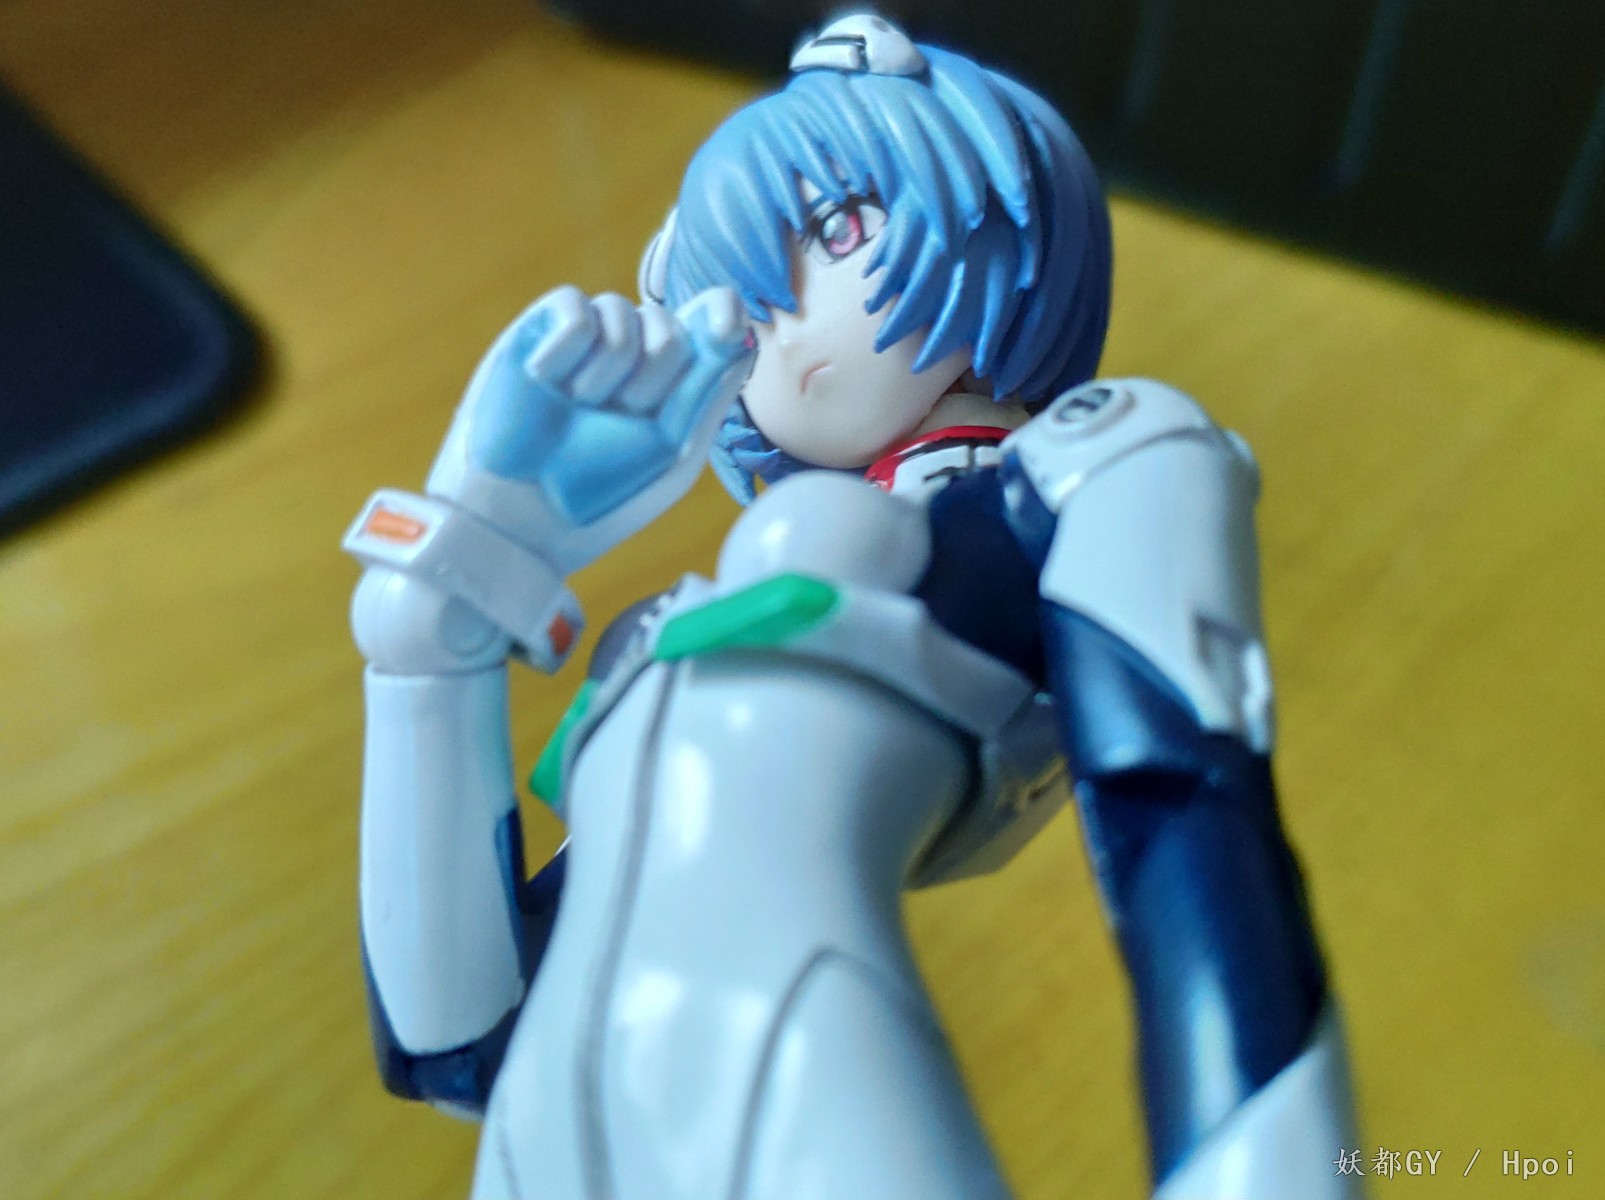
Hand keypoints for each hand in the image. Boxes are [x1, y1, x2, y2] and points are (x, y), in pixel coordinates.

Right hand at [459, 285, 749, 537]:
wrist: (522, 515)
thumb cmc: (604, 492)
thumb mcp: (672, 448)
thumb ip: (709, 388)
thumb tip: (742, 331)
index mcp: (674, 383)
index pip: (710, 323)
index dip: (723, 311)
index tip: (724, 328)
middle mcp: (633, 355)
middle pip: (670, 324)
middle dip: (652, 378)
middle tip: (617, 418)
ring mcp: (586, 341)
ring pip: (622, 313)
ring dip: (607, 370)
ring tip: (577, 407)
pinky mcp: (539, 329)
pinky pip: (576, 309)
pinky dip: (567, 346)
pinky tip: (546, 380)